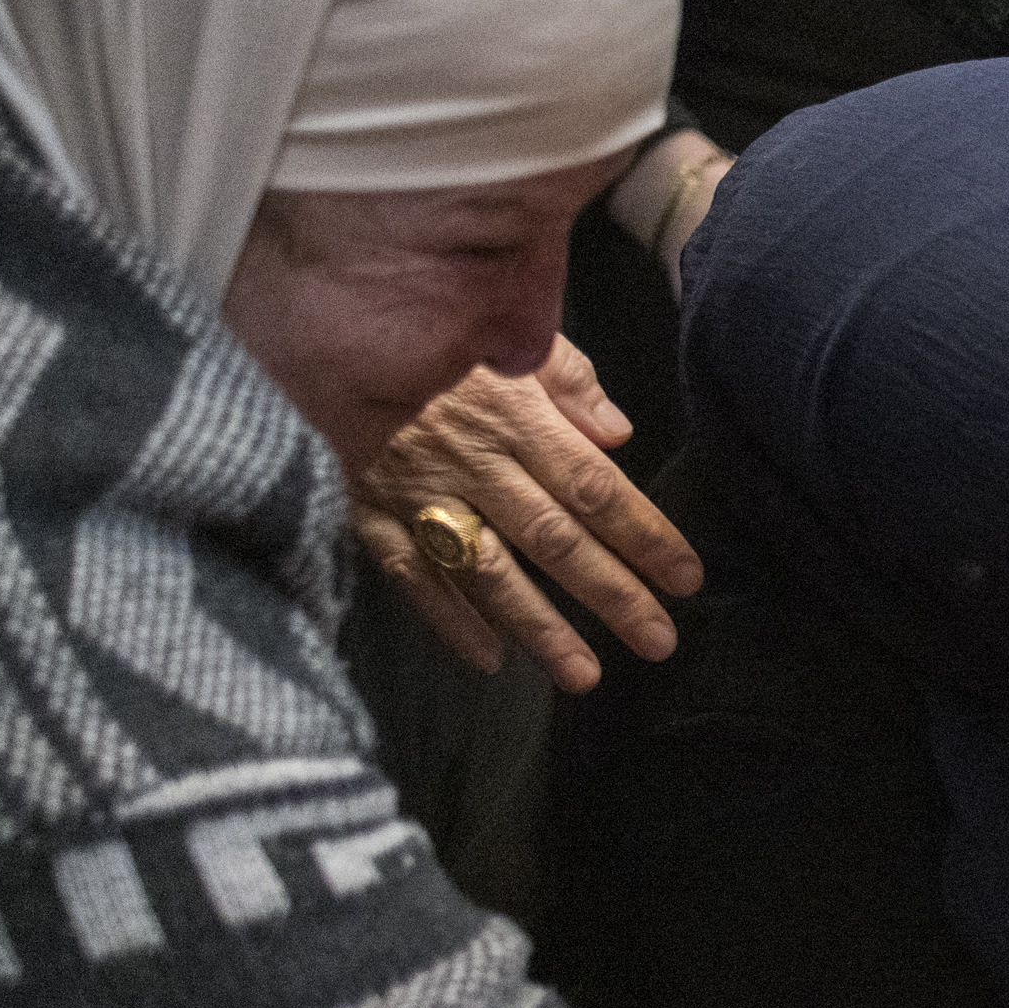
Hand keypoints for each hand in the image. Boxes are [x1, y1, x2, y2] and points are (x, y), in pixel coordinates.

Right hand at [355, 338, 703, 690]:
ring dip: (539, 627)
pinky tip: (490, 659)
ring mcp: (418, 492)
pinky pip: (411, 575)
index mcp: (516, 417)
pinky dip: (449, 620)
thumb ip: (569, 380)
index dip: (645, 536)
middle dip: (612, 595)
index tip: (686, 578)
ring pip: (488, 571)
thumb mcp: (507, 336)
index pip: (595, 487)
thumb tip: (620, 432)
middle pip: (554, 540)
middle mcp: (472, 462)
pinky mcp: (369, 511)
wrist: (322, 333)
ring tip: (583, 675)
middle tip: (658, 642)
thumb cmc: (432, 336)